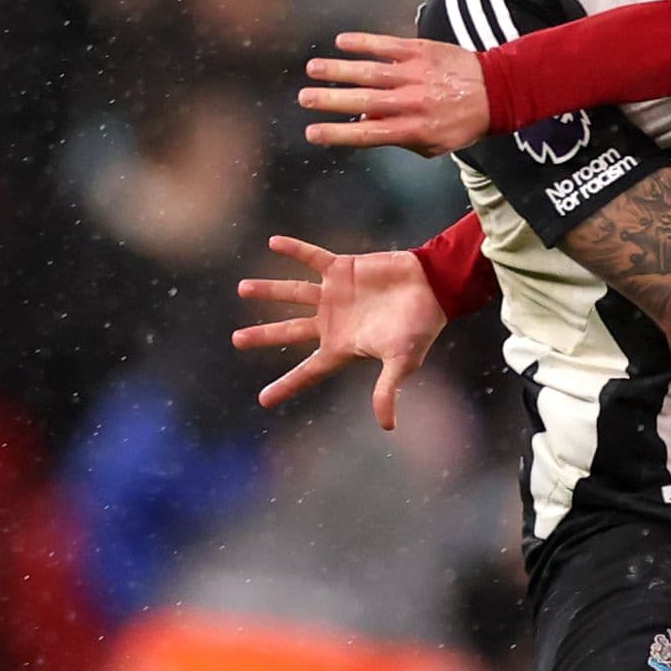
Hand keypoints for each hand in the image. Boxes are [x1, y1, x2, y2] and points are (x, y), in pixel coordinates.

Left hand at [233, 235, 448, 429]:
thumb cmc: (420, 327)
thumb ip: (388, 389)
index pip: (308, 370)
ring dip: (269, 291)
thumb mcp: (403, 362)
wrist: (433, 288)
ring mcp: (335, 295)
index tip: (263, 400)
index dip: (286, 386)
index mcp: (343, 346)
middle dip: (264, 335)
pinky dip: (294, 250)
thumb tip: (387, 427)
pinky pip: (313, 258)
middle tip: (237, 340)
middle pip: (291, 331)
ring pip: (294, 293)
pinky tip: (273, 242)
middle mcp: (333, 321)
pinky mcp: (342, 269)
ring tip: (243, 288)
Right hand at [299, 32, 489, 155]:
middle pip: (362, 102)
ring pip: (369, 72)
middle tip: (303, 98)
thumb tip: (363, 125)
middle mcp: (410, 103)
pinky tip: (341, 42)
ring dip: (338, 69)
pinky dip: (363, 42)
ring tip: (312, 69)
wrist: (496, 92)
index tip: (312, 132)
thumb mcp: (433, 144)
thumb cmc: (461, 123)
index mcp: (412, 129)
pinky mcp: (420, 51)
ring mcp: (414, 75)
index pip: (367, 134)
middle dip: (330, 100)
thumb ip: (398, 139)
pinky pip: (387, 45)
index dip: (337, 133)